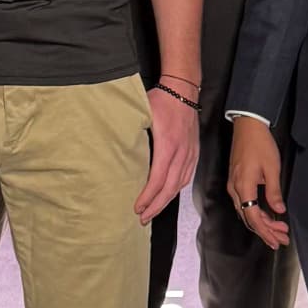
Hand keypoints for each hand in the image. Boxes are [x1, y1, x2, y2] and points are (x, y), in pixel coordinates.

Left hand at [135, 88, 200, 221]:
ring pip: (179, 185)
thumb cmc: (161, 100)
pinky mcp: (194, 152)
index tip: (137, 207)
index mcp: (168, 145)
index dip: (147, 197)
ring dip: (166, 201)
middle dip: (155, 206)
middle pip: (170, 188)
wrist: (183, 89)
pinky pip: (187, 177)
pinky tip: (168, 195)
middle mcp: (182, 153)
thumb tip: (113, 149)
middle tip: (142, 218)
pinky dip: (176, 190)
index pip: (157, 179)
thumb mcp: (142, 113)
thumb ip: (132, 133)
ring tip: (153, 211)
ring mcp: (190, 153)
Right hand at [227, 115, 290, 249]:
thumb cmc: (260, 144)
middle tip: (282, 238)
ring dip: (262, 222)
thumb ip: (274, 192)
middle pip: (248, 218)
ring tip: (279, 229)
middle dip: (266, 230)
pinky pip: (244, 203)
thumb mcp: (272, 168)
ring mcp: (234, 185)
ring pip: (246, 212)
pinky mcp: (236, 181)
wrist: (247, 126)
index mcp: (243, 187)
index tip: (277, 240)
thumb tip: (278, 210)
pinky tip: (268, 215)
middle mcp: (235, 189)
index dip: (266, 231)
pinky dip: (256, 212)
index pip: (253, 217)